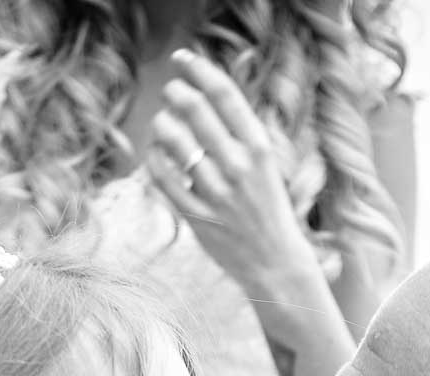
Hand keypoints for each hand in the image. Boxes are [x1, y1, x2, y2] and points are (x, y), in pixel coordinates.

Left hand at [146, 48, 328, 304]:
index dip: (199, 69)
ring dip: (162, 123)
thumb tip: (203, 96)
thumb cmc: (268, 208)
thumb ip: (239, 134)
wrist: (276, 262)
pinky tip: (157, 154)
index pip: (224, 94)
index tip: (183, 59)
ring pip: (173, 139)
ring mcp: (216, 192)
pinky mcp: (197, 215)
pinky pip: (162, 176)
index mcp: (260, 148)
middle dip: (175, 93)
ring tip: (163, 124)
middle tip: (171, 92)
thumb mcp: (265, 165)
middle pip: (194, 109)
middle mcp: (239, 166)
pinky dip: (154, 158)